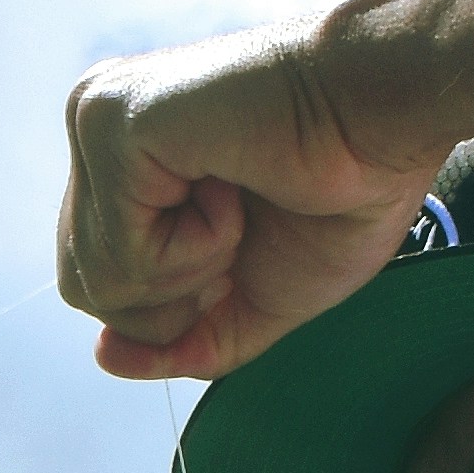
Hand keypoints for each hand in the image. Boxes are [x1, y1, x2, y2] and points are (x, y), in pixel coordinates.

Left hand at [58, 25, 433, 382]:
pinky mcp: (110, 122)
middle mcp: (96, 132)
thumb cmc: (342, 189)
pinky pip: (121, 253)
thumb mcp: (254, 298)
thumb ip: (182, 340)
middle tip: (246, 220)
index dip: (179, 299)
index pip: (97, 282)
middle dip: (179, 292)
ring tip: (240, 196)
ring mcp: (96, 120)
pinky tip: (232, 182)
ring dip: (194, 266)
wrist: (388, 115)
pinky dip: (194, 246)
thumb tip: (105, 357)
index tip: (246, 235)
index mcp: (122, 161)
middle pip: (85, 287)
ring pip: (95, 279)